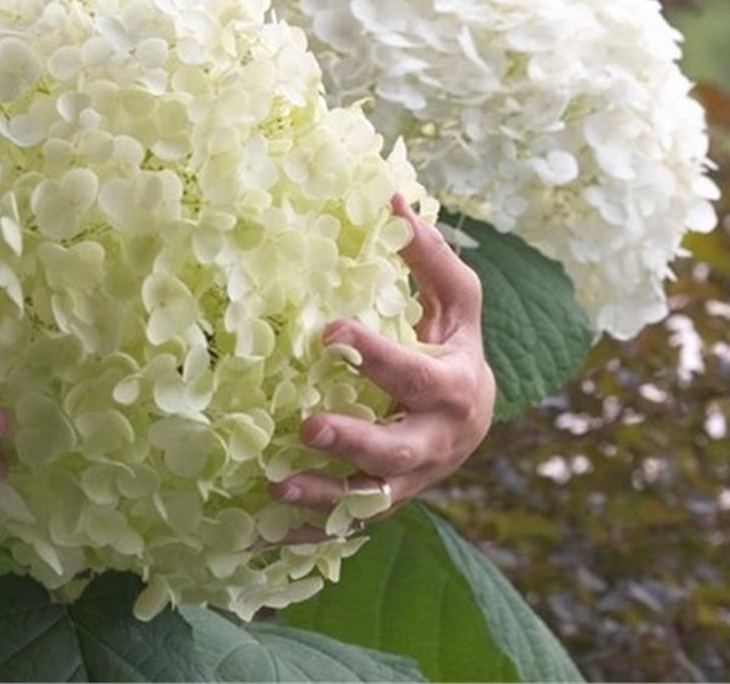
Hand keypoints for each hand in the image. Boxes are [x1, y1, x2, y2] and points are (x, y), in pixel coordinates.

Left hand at [271, 194, 494, 530]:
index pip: (415, 374)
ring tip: (275, 489)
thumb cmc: (456, 351)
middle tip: (307, 428)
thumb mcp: (457, 305)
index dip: (376, 355)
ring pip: (367, 500)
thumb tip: (392, 193)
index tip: (329, 332)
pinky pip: (345, 527)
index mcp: (452, 389)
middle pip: (397, 452)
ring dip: (322, 498)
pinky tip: (257, 537)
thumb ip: (427, 258)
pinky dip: (306, 537)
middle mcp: (434, 444)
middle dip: (354, 443)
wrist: (473, 425)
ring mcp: (409, 483)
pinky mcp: (383, 505)